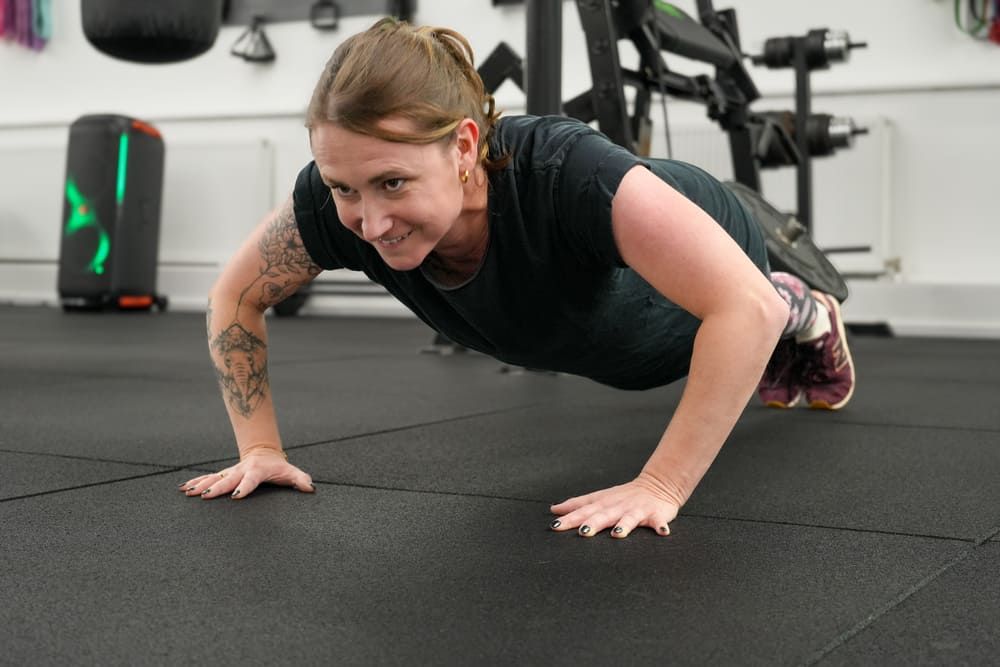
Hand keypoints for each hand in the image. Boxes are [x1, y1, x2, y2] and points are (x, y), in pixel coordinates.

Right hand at [178, 447, 314, 499]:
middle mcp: (241, 470)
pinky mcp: (224, 474)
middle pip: (227, 479)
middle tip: (205, 496)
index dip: (244, 487)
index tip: (235, 496)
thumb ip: (300, 479)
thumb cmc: (278, 467)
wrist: (264, 453)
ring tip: (188, 492)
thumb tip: (310, 487)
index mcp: (257, 470)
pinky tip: (184, 488)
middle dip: (216, 487)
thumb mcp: (291, 472)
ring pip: (214, 477)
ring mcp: (231, 471)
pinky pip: (208, 478)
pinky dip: (197, 482)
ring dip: (201, 484)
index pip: (250, 480)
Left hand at [549, 471, 680, 537]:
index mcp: (604, 503)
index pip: (584, 510)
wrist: (657, 484)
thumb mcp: (599, 498)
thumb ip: (578, 505)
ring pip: (629, 518)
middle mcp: (618, 506)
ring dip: (624, 525)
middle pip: (603, 515)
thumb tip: (554, 510)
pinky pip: (658, 521)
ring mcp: (637, 510)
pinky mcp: (656, 514)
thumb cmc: (623, 496)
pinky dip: (660, 526)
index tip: (555, 526)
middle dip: (593, 523)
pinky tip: (662, 532)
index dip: (570, 518)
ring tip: (618, 533)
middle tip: (582, 532)